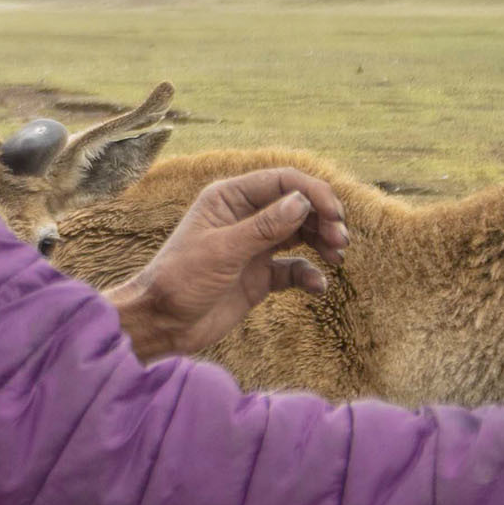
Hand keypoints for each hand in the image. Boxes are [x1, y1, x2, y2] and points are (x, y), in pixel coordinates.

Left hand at [112, 169, 347, 361]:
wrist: (163, 323)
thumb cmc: (181, 280)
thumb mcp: (223, 251)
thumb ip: (264, 227)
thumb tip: (302, 202)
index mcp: (230, 198)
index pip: (282, 181)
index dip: (312, 192)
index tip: (334, 214)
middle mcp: (245, 216)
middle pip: (296, 205)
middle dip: (322, 218)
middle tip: (340, 239)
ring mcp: (254, 246)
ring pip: (300, 233)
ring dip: (322, 241)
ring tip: (337, 256)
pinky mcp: (259, 274)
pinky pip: (294, 267)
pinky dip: (309, 274)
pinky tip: (318, 286)